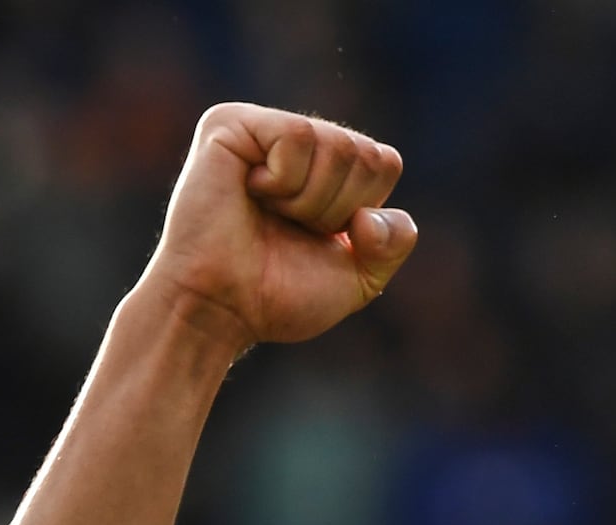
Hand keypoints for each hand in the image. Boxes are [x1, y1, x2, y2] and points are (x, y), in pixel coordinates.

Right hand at [138, 103, 417, 356]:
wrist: (221, 310)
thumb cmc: (279, 295)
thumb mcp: (360, 277)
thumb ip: (393, 243)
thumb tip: (372, 214)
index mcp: (324, 168)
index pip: (384, 162)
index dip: (363, 211)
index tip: (321, 236)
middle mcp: (293, 141)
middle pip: (364, 152)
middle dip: (337, 208)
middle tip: (290, 226)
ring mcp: (260, 127)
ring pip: (335, 144)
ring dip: (310, 200)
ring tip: (268, 213)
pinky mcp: (229, 123)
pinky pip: (296, 135)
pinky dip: (285, 180)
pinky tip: (251, 193)